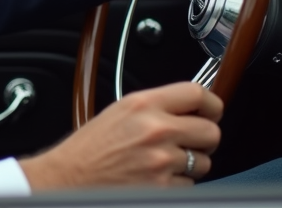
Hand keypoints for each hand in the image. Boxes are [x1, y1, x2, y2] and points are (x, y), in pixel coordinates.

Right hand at [21, 82, 221, 189]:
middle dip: (204, 139)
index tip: (212, 111)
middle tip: (189, 142)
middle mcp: (156, 129)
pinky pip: (189, 185)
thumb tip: (190, 107)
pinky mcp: (163, 187)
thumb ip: (156, 106)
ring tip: (163, 162)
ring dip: (190, 165)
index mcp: (143, 104)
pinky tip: (155, 178)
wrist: (70, 178)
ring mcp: (161, 160)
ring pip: (203, 162)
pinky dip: (176, 184)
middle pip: (211, 131)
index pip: (197, 94)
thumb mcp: (120, 111)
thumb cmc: (90, 148)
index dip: (211, 104)